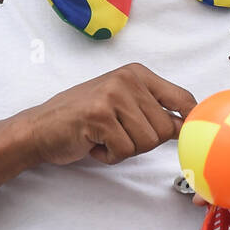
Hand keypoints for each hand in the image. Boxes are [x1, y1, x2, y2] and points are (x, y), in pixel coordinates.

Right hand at [22, 62, 197, 166]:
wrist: (39, 128)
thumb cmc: (83, 119)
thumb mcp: (123, 103)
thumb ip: (154, 109)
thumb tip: (191, 125)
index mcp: (137, 73)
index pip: (183, 98)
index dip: (188, 123)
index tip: (187, 135)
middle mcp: (127, 79)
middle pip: (166, 129)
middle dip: (145, 142)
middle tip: (118, 135)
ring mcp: (113, 96)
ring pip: (148, 142)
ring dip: (126, 149)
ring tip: (104, 137)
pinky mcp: (99, 116)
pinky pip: (125, 151)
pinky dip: (110, 156)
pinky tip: (93, 143)